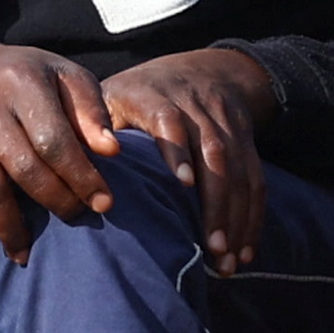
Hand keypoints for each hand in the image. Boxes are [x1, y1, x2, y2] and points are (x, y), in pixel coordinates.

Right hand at [0, 41, 123, 255]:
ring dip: (16, 226)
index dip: (81, 176)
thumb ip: (91, 112)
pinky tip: (6, 237)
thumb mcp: (68, 78)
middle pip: (24, 168)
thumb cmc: (37, 80)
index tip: (104, 203)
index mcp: (21, 82)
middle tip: (78, 215)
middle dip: (57, 200)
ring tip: (37, 247)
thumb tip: (111, 151)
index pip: (53, 139)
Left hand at [95, 45, 279, 271]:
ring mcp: (225, 123)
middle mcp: (196, 106)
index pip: (169, 120)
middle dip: (215, 204)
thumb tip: (77, 177)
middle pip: (213, 152)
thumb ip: (96, 132)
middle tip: (211, 249)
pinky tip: (245, 250)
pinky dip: (252, 216)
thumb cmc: (140, 96)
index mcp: (154, 95)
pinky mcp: (246, 139)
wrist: (203, 70)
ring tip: (228, 262)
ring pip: (239, 170)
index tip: (182, 184)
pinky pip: (255, 179)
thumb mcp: (112, 99)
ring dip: (236, 218)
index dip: (177, 150)